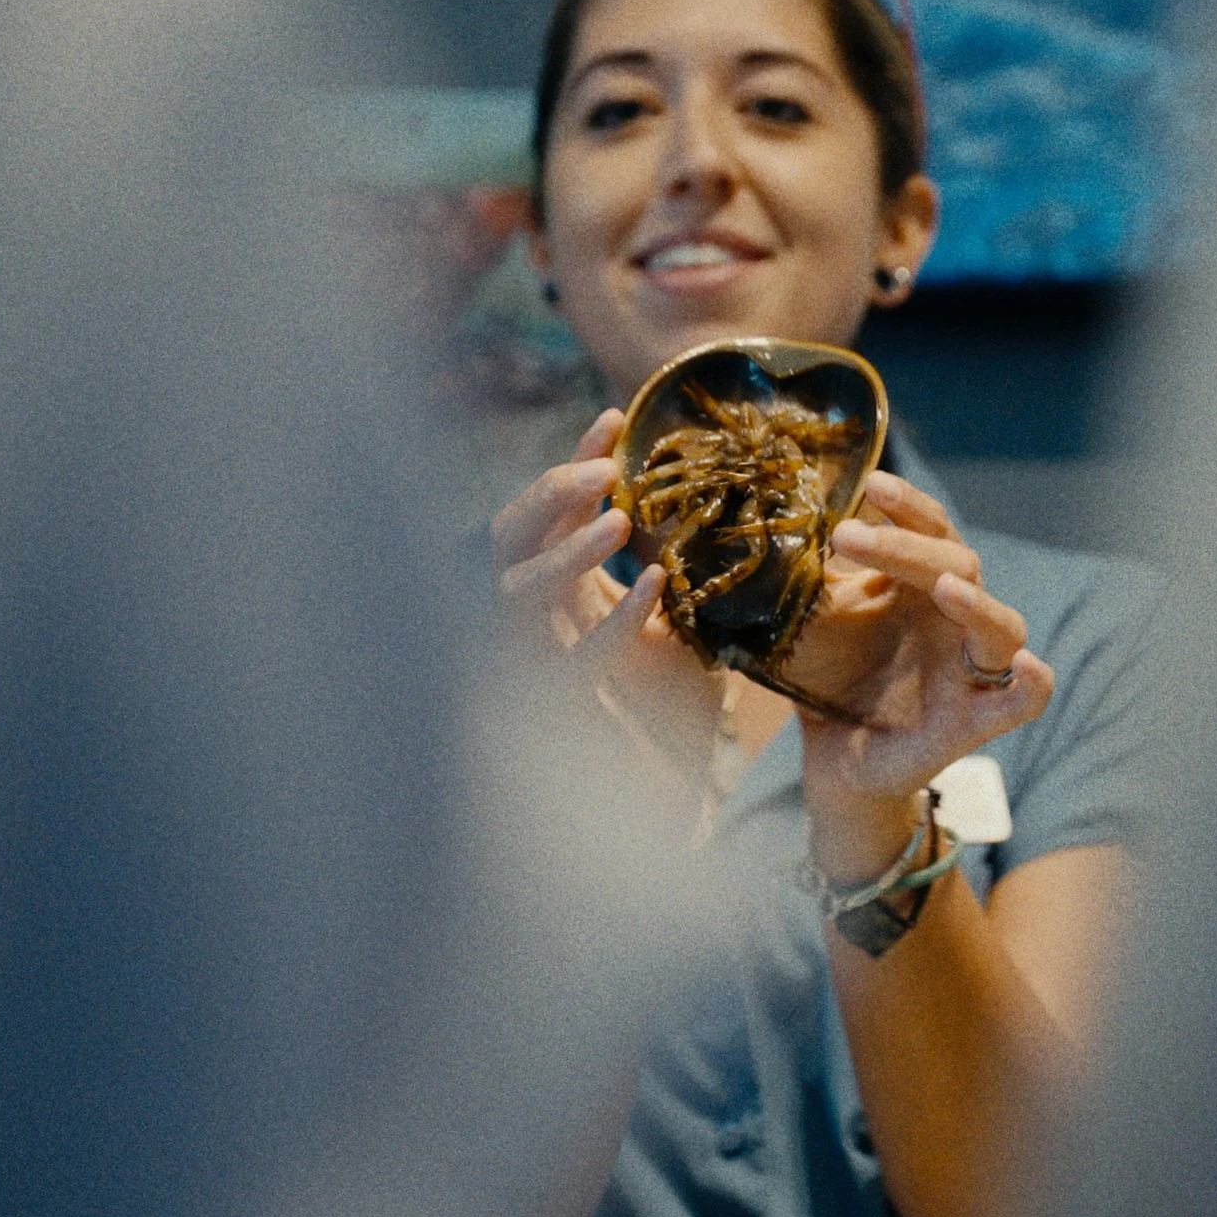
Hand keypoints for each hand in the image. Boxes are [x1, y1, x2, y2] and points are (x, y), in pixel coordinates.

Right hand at [489, 408, 725, 774]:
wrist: (670, 798)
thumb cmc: (671, 702)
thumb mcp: (675, 617)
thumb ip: (674, 560)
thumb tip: (712, 488)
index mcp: (552, 588)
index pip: (543, 508)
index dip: (573, 459)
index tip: (615, 417)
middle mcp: (528, 620)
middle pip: (505, 536)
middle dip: (548, 494)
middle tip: (603, 471)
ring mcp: (531, 665)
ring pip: (514, 593)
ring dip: (564, 551)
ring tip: (619, 521)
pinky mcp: (555, 713)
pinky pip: (571, 661)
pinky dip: (610, 620)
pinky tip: (653, 588)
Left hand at [789, 472, 1053, 875]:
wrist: (832, 761)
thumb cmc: (829, 684)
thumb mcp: (811, 625)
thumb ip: (808, 582)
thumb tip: (779, 529)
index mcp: (918, 587)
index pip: (931, 529)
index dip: (909, 505)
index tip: (873, 484)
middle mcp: (953, 620)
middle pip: (958, 564)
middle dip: (907, 546)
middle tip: (847, 536)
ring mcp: (970, 671)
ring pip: (1001, 624)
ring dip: (977, 602)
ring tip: (944, 586)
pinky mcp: (976, 722)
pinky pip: (1024, 701)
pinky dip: (1031, 683)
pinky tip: (1025, 665)